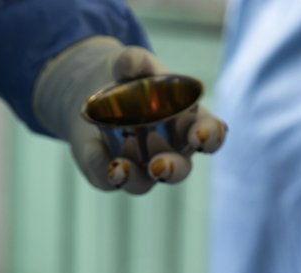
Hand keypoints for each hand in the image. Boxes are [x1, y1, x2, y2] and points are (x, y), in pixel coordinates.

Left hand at [32, 37, 226, 194]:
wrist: (90, 90)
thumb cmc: (126, 76)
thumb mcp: (129, 62)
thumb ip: (134, 61)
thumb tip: (132, 65)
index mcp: (187, 121)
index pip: (209, 133)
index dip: (210, 137)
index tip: (199, 136)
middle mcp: (169, 149)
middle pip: (180, 168)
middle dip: (172, 169)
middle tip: (159, 165)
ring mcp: (141, 165)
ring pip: (145, 183)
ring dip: (135, 176)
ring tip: (120, 166)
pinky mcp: (114, 172)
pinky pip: (110, 179)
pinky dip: (105, 170)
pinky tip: (99, 155)